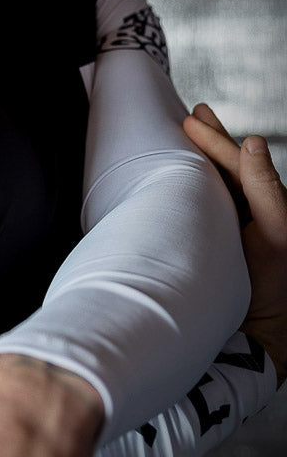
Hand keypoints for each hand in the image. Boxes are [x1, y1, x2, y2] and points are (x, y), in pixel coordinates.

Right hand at [184, 103, 286, 384]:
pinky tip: (179, 178)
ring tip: (189, 130)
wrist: (250, 340)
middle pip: (229, 171)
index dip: (217, 143)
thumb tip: (252, 144)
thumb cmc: (272, 292)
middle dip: (211, 143)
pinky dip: (190, 187)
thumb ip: (267, 191)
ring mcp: (229, 234)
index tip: (192, 120)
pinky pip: (199, 208)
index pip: (240, 168)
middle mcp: (250, 219)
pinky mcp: (208, 248)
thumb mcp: (276, 235)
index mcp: (268, 212)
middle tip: (192, 116)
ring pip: (214, 186)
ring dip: (201, 159)